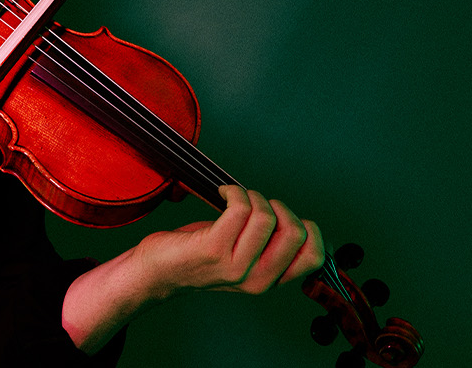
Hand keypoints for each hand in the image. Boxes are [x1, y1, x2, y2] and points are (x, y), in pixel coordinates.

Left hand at [134, 185, 324, 298]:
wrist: (157, 271)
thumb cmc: (200, 256)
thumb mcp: (245, 259)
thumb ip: (271, 248)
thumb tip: (302, 224)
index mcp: (271, 280)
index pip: (314, 257)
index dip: (308, 229)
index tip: (282, 217)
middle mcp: (258, 279)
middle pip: (296, 233)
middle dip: (280, 207)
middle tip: (256, 204)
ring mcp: (236, 267)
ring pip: (267, 217)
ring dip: (254, 197)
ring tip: (236, 198)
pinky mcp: (213, 250)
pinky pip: (240, 208)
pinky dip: (234, 192)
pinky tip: (223, 193)